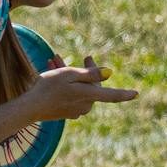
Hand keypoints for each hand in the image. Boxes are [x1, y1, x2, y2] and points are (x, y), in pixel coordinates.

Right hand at [23, 59, 138, 121]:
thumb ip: (91, 74)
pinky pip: (71, 95)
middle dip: (80, 69)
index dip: (125, 94)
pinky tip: (51, 70)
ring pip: (78, 88)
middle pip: (89, 85)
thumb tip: (109, 73)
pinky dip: (64, 84)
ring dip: (68, 74)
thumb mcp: (70, 75)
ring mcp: (76, 110)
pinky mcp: (66, 112)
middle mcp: (85, 105)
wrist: (29, 108)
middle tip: (64, 54)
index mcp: (89, 96)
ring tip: (53, 60)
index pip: (112, 95)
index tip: (136, 94)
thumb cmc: (49, 87)